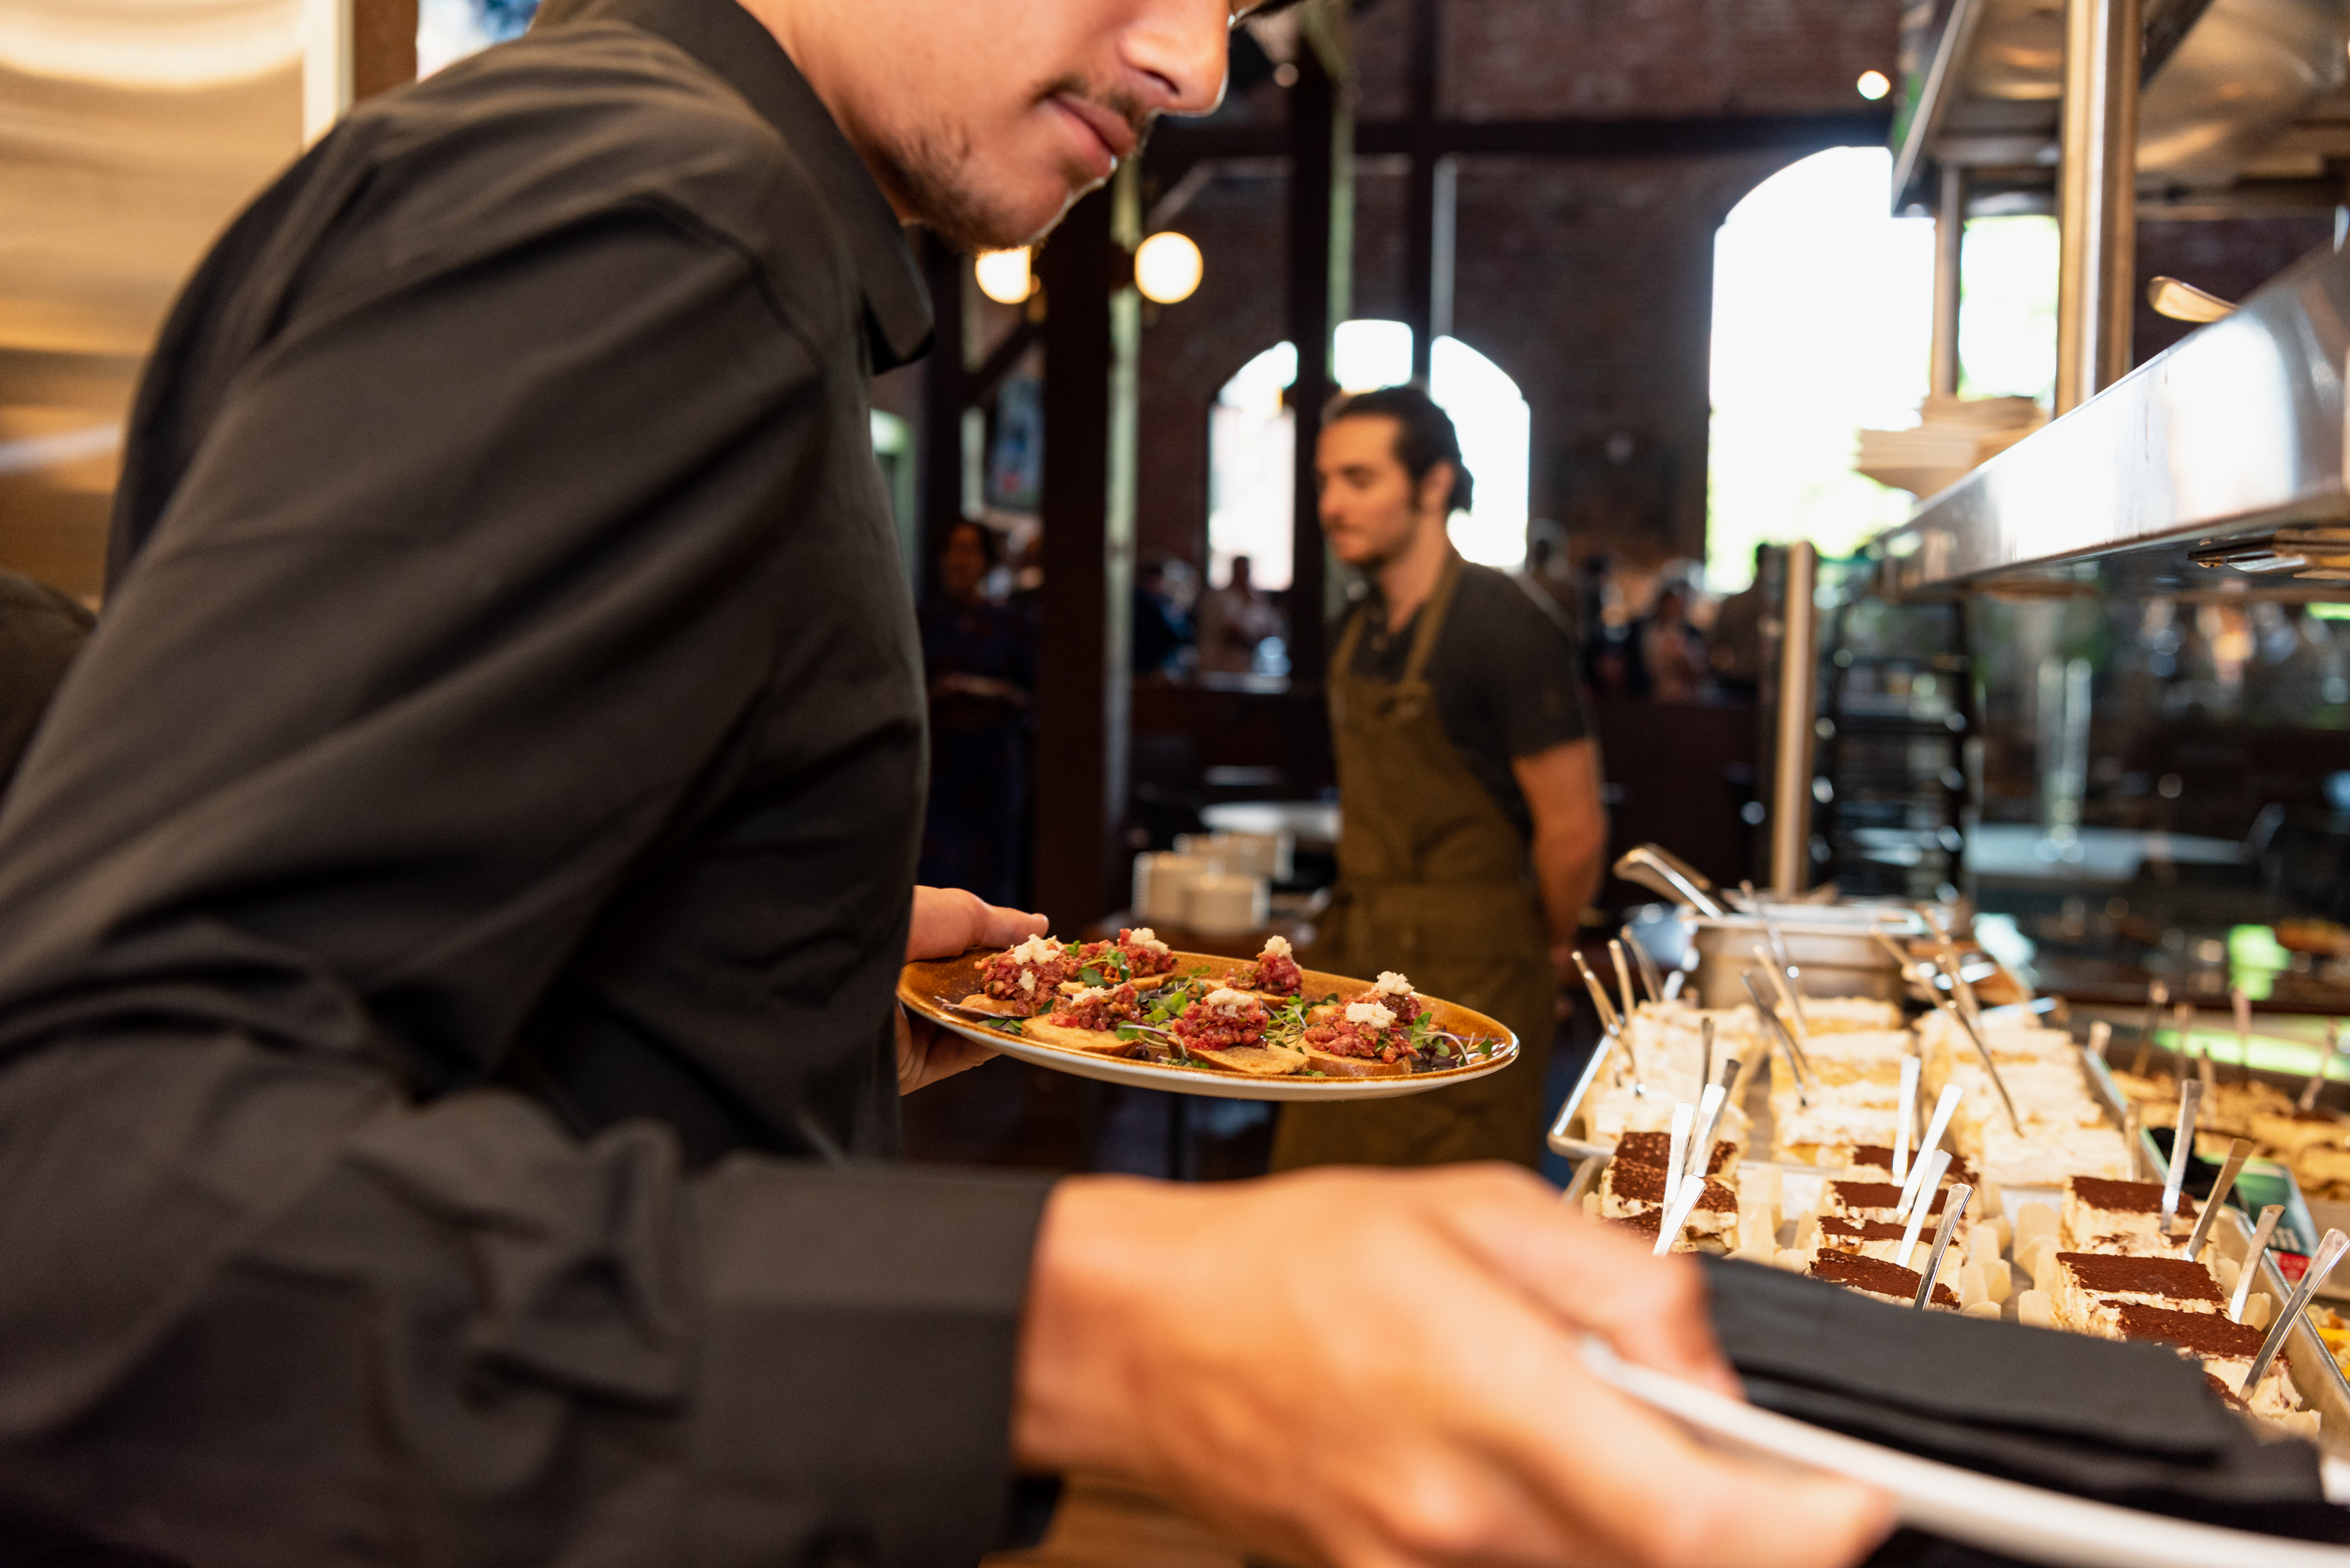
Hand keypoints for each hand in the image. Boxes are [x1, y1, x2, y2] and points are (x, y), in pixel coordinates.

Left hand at [898, 889, 1047, 1094]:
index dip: (1001, 954)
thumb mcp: (950, 912)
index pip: (962, 953)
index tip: (1040, 955)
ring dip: (1004, 1018)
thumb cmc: (890, 927)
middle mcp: (902, 987)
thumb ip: (995, 923)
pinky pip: (956, 1056)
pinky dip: (988, 1043)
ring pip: (966, 1026)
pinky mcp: (905, 1065)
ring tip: (1043, 1006)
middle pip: (966, 992)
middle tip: (1049, 984)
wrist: (841, 975)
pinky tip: (1016, 1030)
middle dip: (1008, 989)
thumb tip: (1040, 925)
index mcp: (905, 946)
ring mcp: (903, 1028)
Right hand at [1014, 1166, 1890, 1567]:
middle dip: (1738, 1527)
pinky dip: (1566, 1539)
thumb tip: (1706, 1367)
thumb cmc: (1289, 1259)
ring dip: (1646, 1527)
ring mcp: (1419, 1562)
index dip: (1796, 1529)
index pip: (1683, 1513)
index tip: (1861, 1508)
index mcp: (1486, 1389)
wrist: (1142, 1337)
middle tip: (1767, 1471)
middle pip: (1658, 1564)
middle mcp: (1459, 1504)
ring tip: (1615, 1439)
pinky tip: (1544, 1473)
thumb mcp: (1472, 1207)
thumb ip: (1618, 1281)